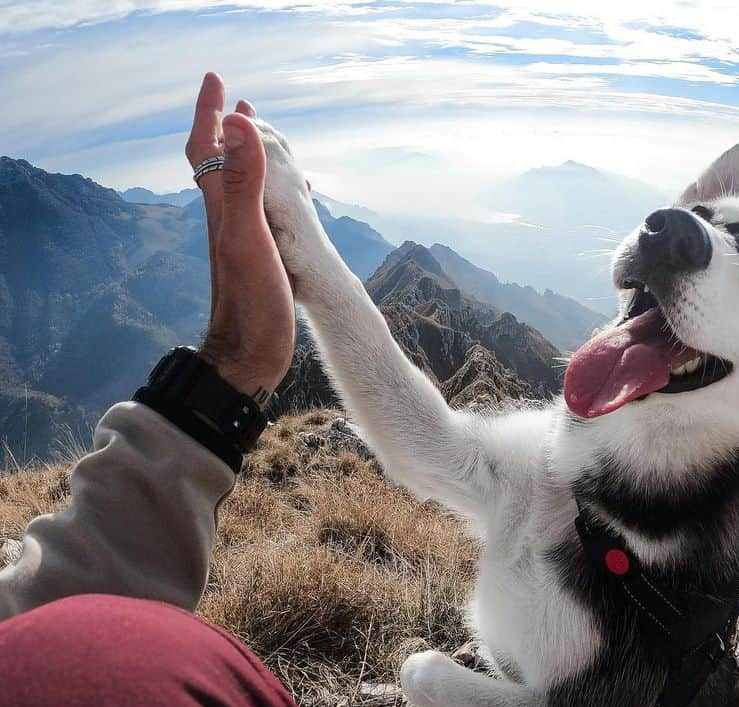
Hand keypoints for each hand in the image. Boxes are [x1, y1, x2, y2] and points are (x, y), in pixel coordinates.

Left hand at [185, 73, 295, 405]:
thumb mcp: (249, 237)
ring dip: (252, 160)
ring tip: (267, 143)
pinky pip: (266, 215)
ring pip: (244, 188)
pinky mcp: (260, 259)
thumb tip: (238, 123)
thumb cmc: (250, 302)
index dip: (210, 112)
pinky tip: (295, 204)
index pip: (207, 147)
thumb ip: (244, 182)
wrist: (248, 355)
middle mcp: (228, 219)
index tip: (221, 83)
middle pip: (221, 163)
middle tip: (243, 105)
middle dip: (229, 130)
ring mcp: (243, 240)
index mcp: (223, 208)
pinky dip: (277, 197)